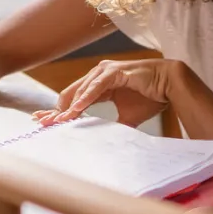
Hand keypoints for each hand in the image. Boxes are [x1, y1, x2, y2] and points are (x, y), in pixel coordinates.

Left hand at [34, 59, 181, 128]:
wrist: (170, 85)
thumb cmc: (150, 97)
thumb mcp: (127, 116)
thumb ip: (113, 125)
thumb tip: (105, 142)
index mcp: (98, 84)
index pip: (73, 98)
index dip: (59, 110)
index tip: (44, 122)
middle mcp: (98, 75)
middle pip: (71, 93)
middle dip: (56, 109)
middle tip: (42, 122)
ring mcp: (106, 71)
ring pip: (81, 90)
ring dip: (69, 107)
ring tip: (58, 121)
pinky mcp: (115, 72)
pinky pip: (96, 87)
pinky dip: (86, 98)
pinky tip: (77, 109)